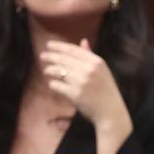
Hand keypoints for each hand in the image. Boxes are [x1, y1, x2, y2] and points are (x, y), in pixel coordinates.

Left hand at [39, 39, 132, 153]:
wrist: (111, 112)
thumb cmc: (106, 91)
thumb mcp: (103, 71)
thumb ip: (91, 56)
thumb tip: (83, 41)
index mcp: (97, 62)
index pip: (73, 50)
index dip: (59, 46)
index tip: (49, 45)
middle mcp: (89, 70)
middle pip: (63, 59)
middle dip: (50, 56)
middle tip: (42, 56)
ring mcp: (81, 82)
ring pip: (57, 71)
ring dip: (49, 70)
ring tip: (46, 71)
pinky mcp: (74, 94)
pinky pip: (56, 85)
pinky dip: (53, 84)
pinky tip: (53, 84)